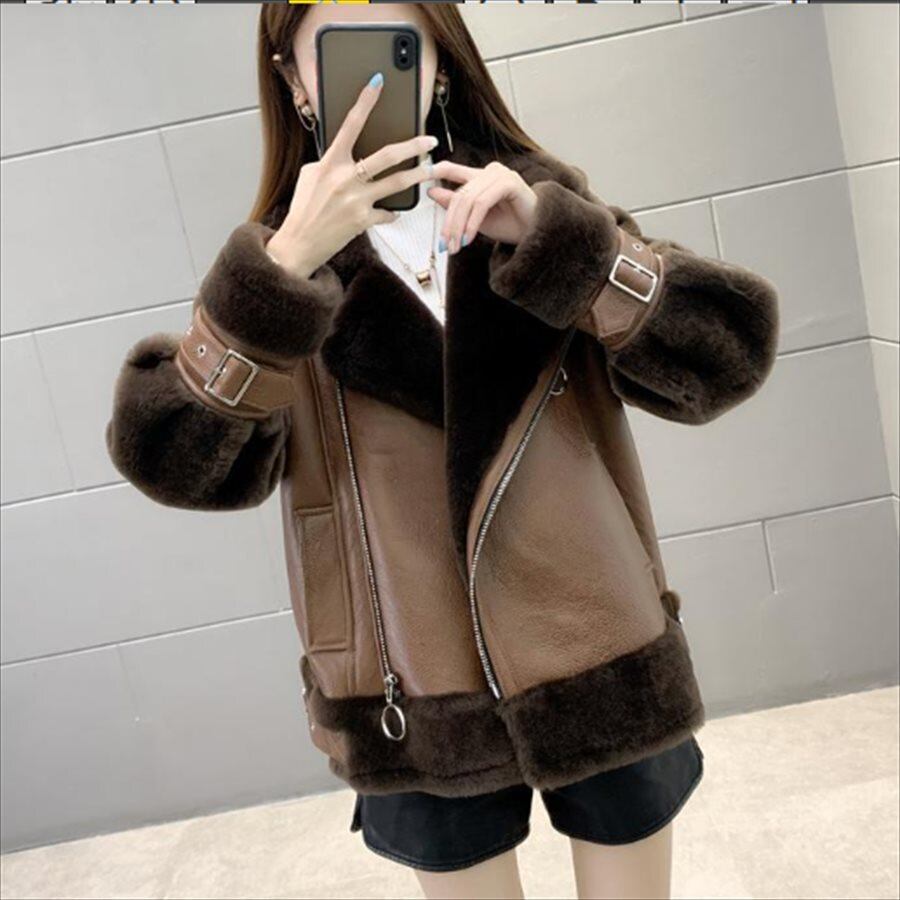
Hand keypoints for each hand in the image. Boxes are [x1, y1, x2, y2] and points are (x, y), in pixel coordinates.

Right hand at [267, 72, 438, 277]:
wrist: (300, 243)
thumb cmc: (305, 208)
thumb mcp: (311, 176)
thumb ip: (331, 161)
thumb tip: (348, 151)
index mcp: (330, 163)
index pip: (350, 124)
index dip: (365, 101)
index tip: (378, 82)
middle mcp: (345, 179)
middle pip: (387, 155)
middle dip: (413, 146)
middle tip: (429, 141)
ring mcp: (356, 200)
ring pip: (397, 183)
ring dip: (418, 175)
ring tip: (431, 170)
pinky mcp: (363, 220)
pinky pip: (387, 213)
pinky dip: (391, 212)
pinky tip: (392, 212)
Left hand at [427, 160, 537, 253]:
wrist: (538, 234)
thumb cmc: (511, 226)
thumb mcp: (476, 219)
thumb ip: (456, 205)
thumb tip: (432, 193)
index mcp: (481, 176)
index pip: (453, 170)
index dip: (436, 170)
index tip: (421, 175)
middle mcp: (490, 171)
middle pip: (459, 194)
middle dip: (449, 222)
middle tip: (445, 244)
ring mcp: (501, 174)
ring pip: (468, 199)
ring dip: (459, 226)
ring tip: (456, 246)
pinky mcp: (509, 183)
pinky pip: (482, 203)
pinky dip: (472, 222)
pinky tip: (468, 238)